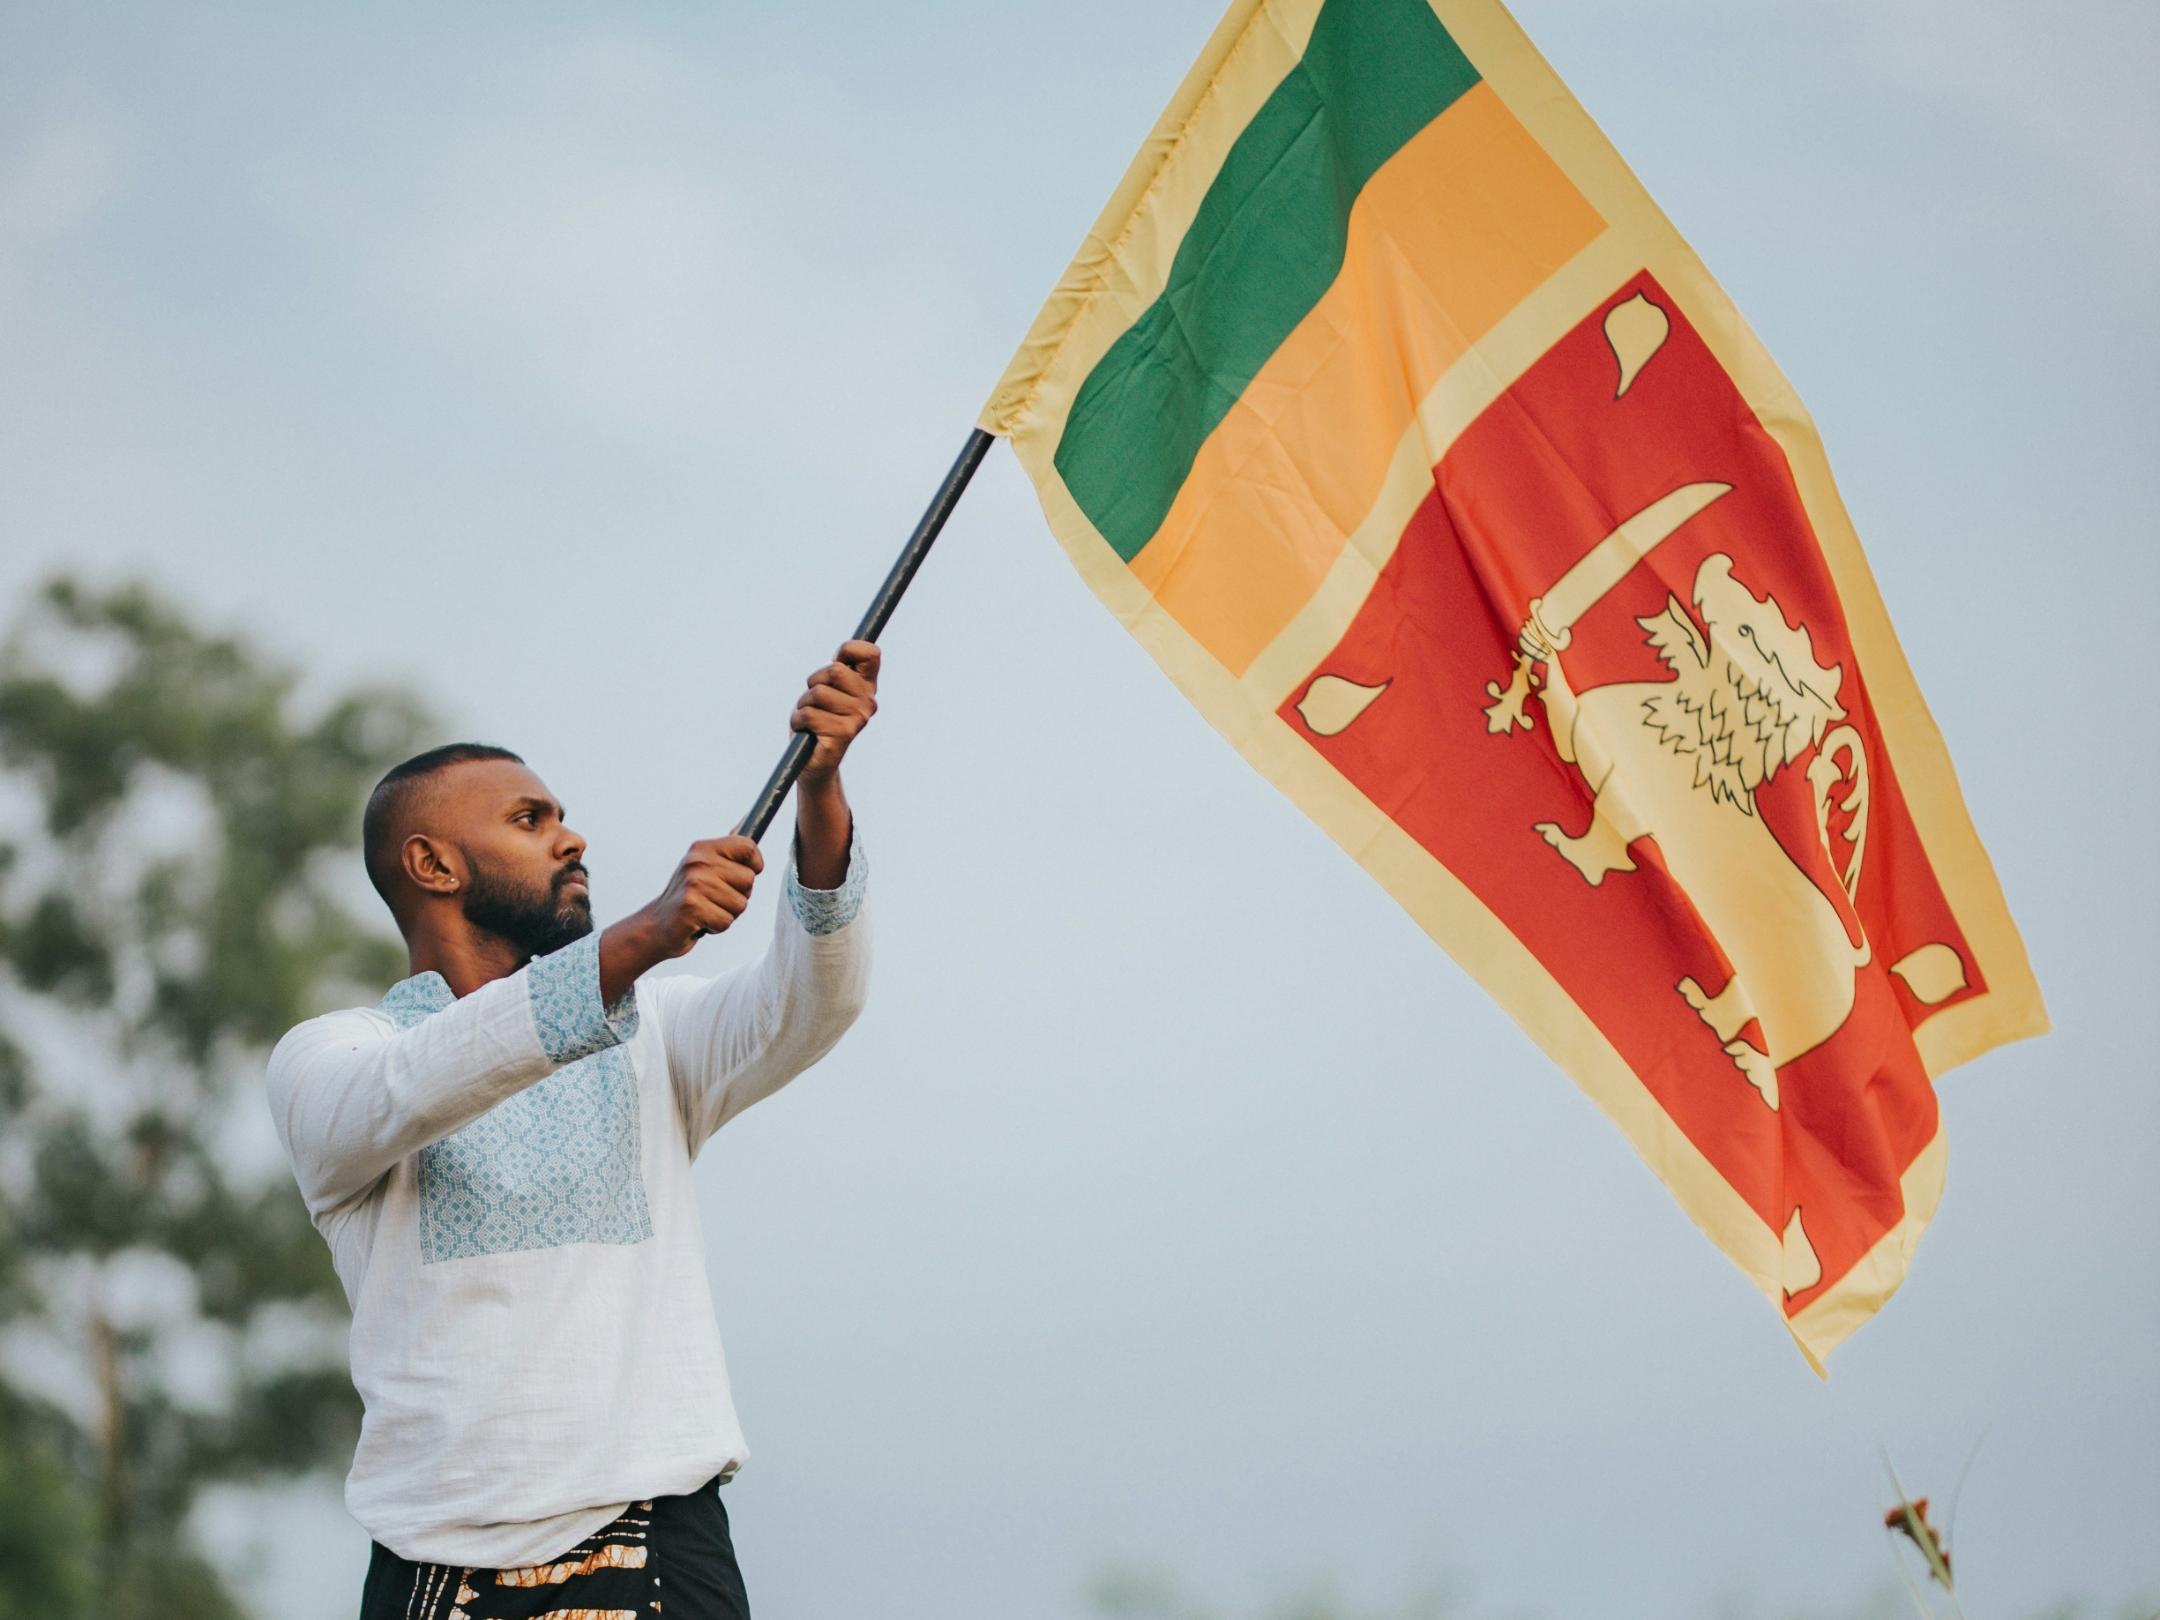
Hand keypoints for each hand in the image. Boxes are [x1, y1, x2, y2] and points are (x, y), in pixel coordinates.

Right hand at [598, 835, 764, 1001]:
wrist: (657, 925)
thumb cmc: (690, 897)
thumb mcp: (705, 866)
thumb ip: (728, 847)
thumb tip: (747, 818)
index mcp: (703, 849)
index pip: (747, 846)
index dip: (755, 863)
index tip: (745, 874)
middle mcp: (698, 862)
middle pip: (749, 879)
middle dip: (738, 895)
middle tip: (715, 898)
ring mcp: (693, 883)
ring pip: (740, 904)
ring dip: (727, 913)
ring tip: (707, 910)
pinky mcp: (691, 907)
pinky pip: (726, 920)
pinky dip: (717, 927)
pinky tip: (701, 921)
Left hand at [792, 640, 880, 786]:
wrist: (814, 761)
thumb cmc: (817, 719)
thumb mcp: (825, 688)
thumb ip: (835, 672)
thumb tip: (839, 662)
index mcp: (867, 687)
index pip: (870, 654)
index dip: (848, 650)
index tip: (837, 662)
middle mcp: (868, 703)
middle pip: (834, 671)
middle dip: (815, 682)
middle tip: (817, 701)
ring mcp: (857, 719)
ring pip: (818, 693)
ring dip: (805, 704)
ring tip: (811, 719)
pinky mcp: (843, 734)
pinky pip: (809, 714)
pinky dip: (799, 721)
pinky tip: (807, 732)